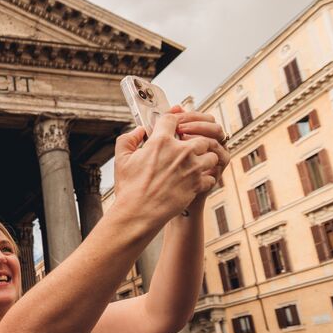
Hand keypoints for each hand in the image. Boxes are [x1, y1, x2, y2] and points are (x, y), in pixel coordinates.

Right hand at [113, 111, 221, 225]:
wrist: (138, 213)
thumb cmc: (129, 188)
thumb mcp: (121, 160)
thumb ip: (128, 139)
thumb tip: (138, 131)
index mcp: (160, 142)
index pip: (172, 119)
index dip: (173, 120)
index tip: (174, 126)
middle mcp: (180, 151)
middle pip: (200, 136)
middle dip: (197, 140)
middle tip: (191, 147)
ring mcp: (191, 168)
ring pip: (211, 155)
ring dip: (206, 158)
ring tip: (197, 164)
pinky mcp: (197, 184)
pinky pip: (211, 176)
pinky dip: (206, 178)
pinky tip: (197, 180)